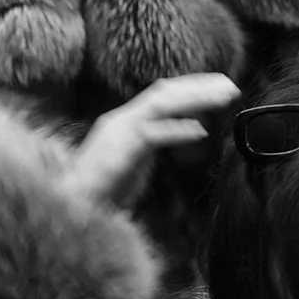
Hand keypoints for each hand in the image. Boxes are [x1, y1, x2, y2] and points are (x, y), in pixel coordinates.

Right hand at [65, 73, 241, 211]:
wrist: (69, 212)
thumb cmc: (101, 196)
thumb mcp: (135, 164)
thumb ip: (155, 146)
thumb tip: (185, 134)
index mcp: (123, 122)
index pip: (161, 95)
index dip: (191, 88)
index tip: (219, 88)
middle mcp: (120, 120)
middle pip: (164, 92)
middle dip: (199, 87)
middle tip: (230, 86)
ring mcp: (117, 132)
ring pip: (161, 105)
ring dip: (195, 99)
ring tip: (224, 99)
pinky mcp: (118, 152)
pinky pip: (153, 135)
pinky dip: (178, 131)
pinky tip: (200, 132)